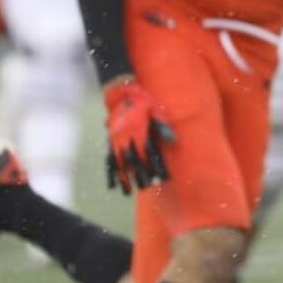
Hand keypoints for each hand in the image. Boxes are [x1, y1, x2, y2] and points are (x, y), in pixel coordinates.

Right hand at [103, 79, 175, 193]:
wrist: (121, 90)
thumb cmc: (143, 99)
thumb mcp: (156, 107)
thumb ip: (163, 124)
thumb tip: (174, 140)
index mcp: (138, 130)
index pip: (147, 153)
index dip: (153, 166)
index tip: (159, 178)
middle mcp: (125, 137)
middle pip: (133, 161)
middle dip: (140, 175)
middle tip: (146, 188)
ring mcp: (115, 139)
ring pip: (119, 162)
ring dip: (123, 178)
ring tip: (127, 192)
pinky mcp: (109, 139)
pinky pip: (108, 158)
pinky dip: (110, 172)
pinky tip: (112, 184)